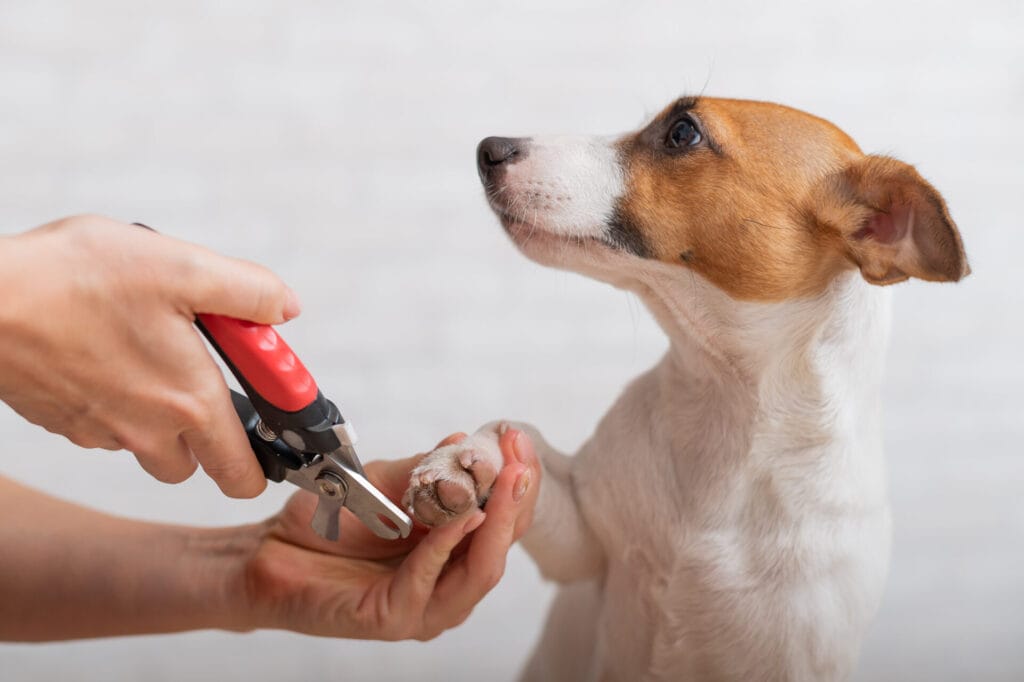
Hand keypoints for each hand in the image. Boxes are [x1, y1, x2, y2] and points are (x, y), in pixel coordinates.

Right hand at [0, 214, 299, 496]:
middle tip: (203, 373)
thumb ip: (248, 292)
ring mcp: (100, 431)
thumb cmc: (76, 281)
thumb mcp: (183, 268)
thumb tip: (285, 309)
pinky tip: (106, 350)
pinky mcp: (62, 420)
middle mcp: (147, 431)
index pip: (242, 474)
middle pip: (197, 463)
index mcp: (190, 403)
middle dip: (210, 430)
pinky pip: (106, 426)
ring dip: (161, 413)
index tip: (273, 430)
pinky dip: (118, 400)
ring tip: (150, 348)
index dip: (266, 463)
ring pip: (148, 446)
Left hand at [239, 430, 540, 639]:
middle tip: (520, 459)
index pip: (505, 518)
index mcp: (456, 550)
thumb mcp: (385, 482)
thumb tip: (464, 441)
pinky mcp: (394, 618)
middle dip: (517, 499)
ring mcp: (426, 606)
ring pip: (481, 571)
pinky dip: (447, 545)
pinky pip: (430, 580)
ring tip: (505, 482)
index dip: (519, 479)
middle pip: (502, 545)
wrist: (270, 550)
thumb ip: (425, 469)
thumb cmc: (330, 520)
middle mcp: (449, 582)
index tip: (516, 438)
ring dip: (497, 523)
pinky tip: (461, 516)